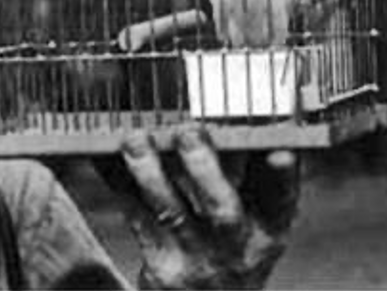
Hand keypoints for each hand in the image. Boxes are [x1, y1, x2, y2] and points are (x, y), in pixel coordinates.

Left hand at [93, 127, 299, 288]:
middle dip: (205, 168)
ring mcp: (199, 262)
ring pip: (172, 211)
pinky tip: (103, 156)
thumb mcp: (249, 230)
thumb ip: (238, 179)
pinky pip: (136, 216)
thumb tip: (212, 116)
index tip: (279, 150)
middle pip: (223, 209)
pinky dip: (120, 182)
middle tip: (188, 131)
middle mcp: (239, 249)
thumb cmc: (225, 256)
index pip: (282, 200)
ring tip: (134, 140)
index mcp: (268, 232)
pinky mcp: (164, 268)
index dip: (282, 176)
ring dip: (151, 171)